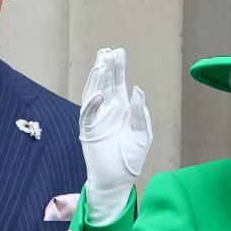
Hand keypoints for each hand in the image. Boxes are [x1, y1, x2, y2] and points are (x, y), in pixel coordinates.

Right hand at [79, 48, 152, 224]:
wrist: (118, 179)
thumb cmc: (131, 158)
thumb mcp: (143, 134)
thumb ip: (140, 113)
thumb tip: (137, 90)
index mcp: (121, 108)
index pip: (118, 83)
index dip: (118, 67)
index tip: (119, 51)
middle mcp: (107, 110)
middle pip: (105, 83)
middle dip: (106, 67)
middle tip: (107, 51)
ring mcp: (96, 119)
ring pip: (93, 93)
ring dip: (96, 80)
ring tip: (100, 64)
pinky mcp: (88, 131)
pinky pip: (87, 114)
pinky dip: (92, 103)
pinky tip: (100, 94)